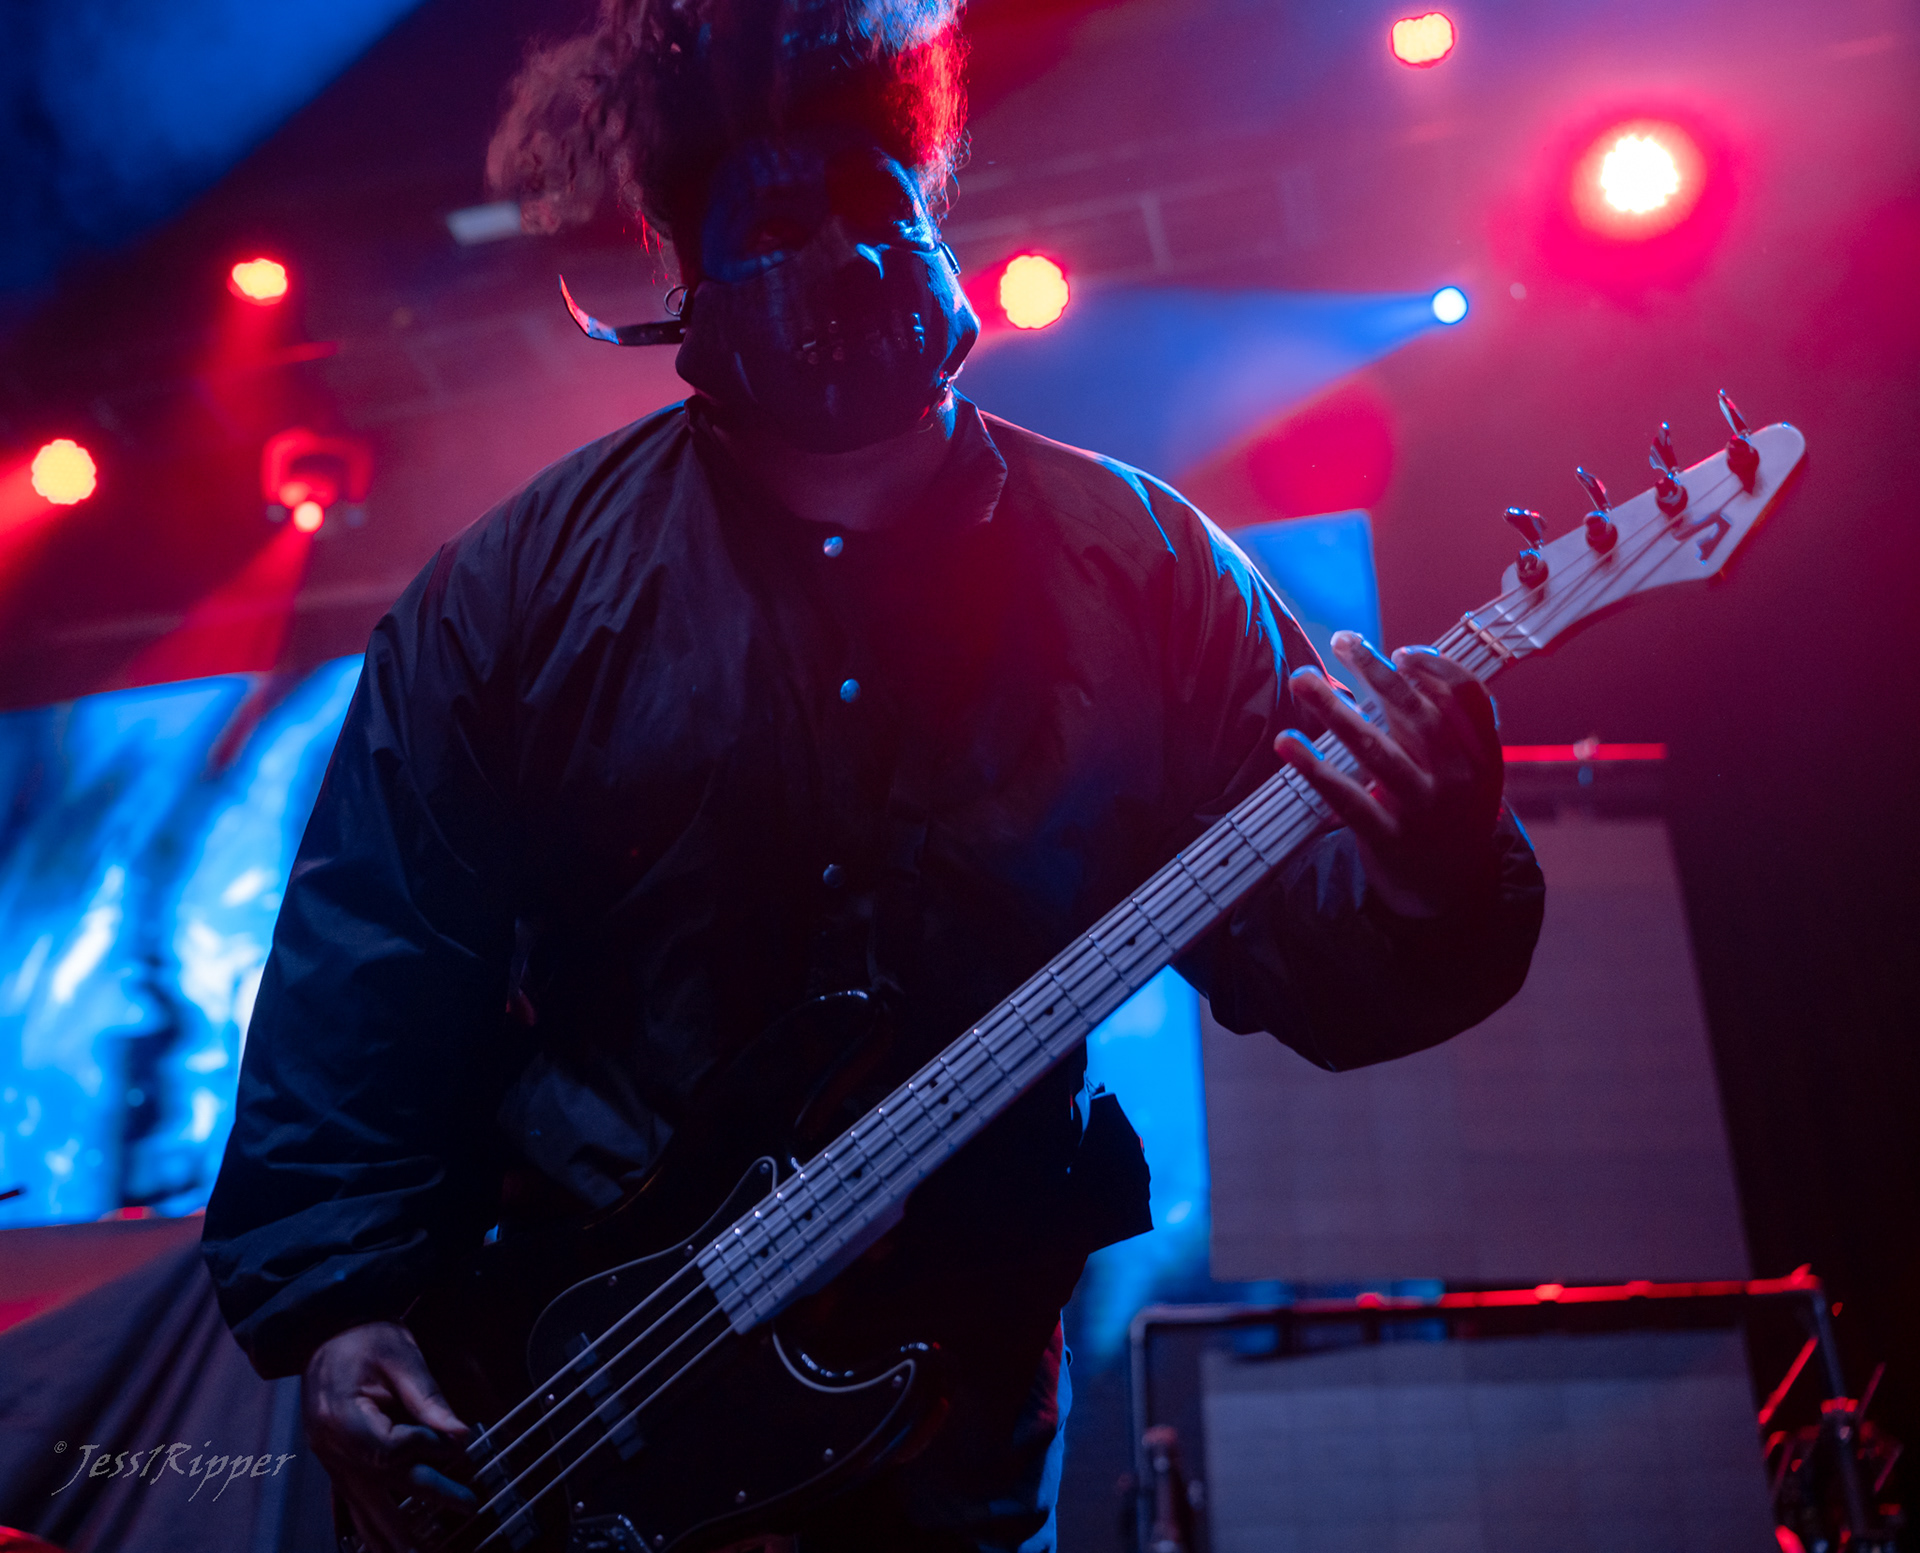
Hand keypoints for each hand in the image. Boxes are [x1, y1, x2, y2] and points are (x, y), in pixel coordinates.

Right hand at [304, 1321, 475, 1552]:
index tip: (452, 1440)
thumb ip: (428, 1399)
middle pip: (381, 1485)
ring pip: (363, 1506)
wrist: (325, 1331)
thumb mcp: (400, 1356)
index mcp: (341, 1416)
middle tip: (466, 1508)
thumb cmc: (362, 1337)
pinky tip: (380, 1549)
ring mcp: (330, 1459)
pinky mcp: (337, 1463)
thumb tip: (459, 1435)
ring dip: (392, 1535)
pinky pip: (351, 1504)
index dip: (424, 1448)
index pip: (388, 1450)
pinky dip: (369, 1528)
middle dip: (426, 1501)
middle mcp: (331, 1446)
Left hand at [1276, 631, 1503, 918]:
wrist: (1453, 892)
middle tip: (1342, 641)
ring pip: (1376, 750)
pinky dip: (1314, 768)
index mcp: (1483, 755)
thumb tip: (1390, 665)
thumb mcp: (1466, 770)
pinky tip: (1286, 743)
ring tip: (1303, 680)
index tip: (1399, 652)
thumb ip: (1435, 725)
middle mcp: (1459, 779)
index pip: (1468, 697)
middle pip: (1417, 714)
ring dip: (1335, 710)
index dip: (1435, 668)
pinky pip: (1346, 798)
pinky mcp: (1389, 839)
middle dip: (1377, 672)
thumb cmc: (1449, 812)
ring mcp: (1424, 811)